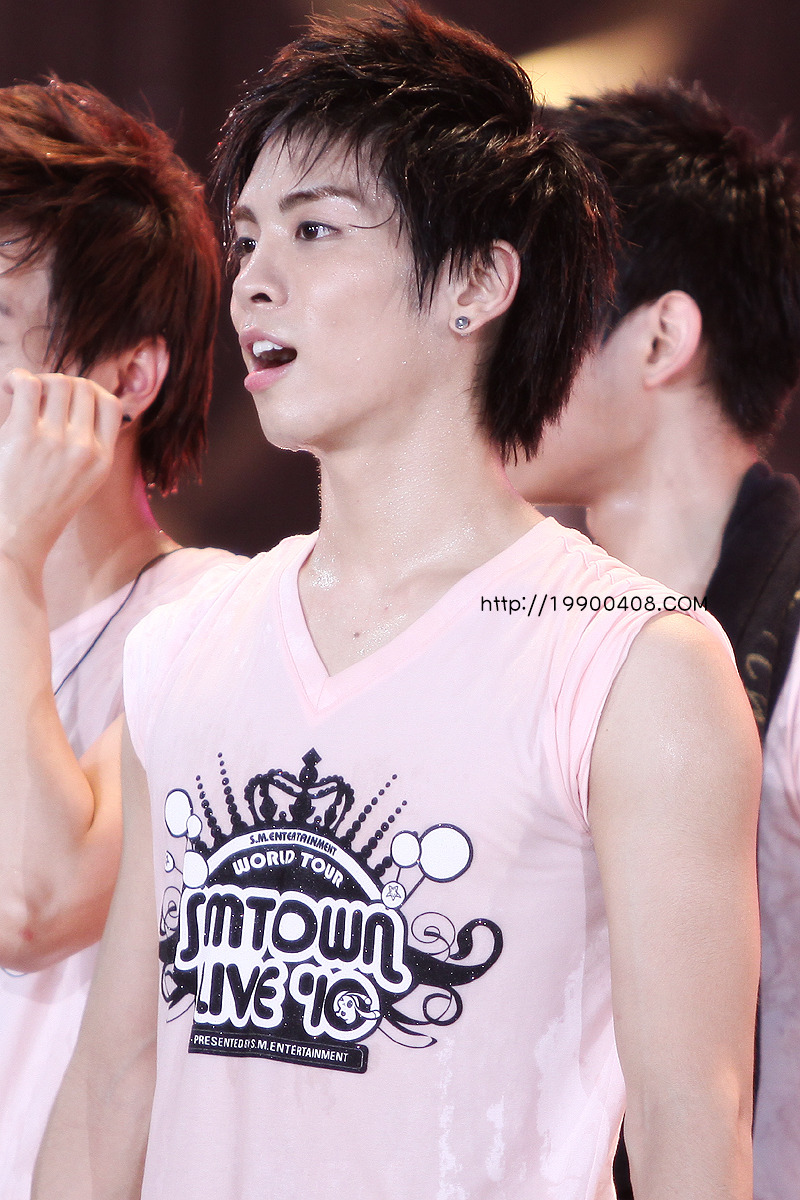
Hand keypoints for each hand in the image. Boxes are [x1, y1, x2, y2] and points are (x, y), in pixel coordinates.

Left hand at [0, 368, 122, 567]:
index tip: (70, 400)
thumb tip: (80, 403)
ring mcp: (55, 441)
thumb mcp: (83, 483)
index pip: (113, 404)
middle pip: (84, 387)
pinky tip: (9, 389)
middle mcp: (84, 448)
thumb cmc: (42, 509)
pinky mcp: (23, 436)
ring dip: (40, 380)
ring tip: (21, 394)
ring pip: (57, 382)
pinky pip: (28, 385)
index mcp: (103, 460)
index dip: (91, 392)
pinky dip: (17, 378)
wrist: (15, 537)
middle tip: (40, 398)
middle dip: (62, 384)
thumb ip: (90, 448)